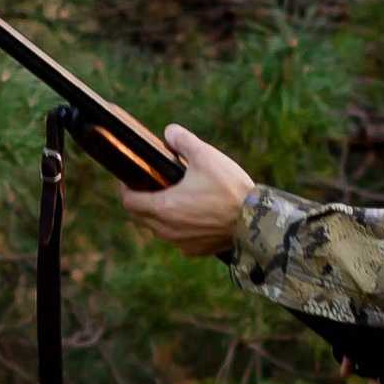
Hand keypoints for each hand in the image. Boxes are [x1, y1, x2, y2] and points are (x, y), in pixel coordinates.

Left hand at [119, 124, 255, 256]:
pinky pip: (179, 240)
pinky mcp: (197, 251)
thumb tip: (169, 132)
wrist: (257, 221)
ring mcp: (182, 243)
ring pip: (159, 230)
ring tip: (174, 198)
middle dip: (142, 201)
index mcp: (163, 207)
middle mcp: (167, 230)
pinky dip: (179, 228)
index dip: (127, 189)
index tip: (133, 179)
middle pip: (140, 217)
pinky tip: (193, 216)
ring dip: (160, 216)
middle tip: (153, 186)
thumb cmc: (230, 188)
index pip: (129, 202)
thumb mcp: (206, 155)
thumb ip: (183, 140)